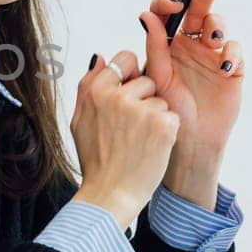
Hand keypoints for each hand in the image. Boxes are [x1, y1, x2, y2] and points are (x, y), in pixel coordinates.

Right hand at [68, 49, 179, 229]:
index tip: (129, 92)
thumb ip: (88, 85)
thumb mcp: (79, 120)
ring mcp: (142, 109)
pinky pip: (172, 116)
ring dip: (155, 117)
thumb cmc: (96, 160)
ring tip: (139, 141)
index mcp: (96, 90)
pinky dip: (166, 132)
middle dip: (144, 98)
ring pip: (161, 100)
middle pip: (147, 80)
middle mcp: (118, 95)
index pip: (125, 57)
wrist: (110, 193)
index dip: (130, 74)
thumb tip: (100, 57)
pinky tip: (151, 147)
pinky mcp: (162, 124)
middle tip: (131, 128)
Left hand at [136, 0, 244, 154]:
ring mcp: (212, 53)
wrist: (189, 137)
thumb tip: (145, 14)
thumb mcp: (158, 75)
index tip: (174, 4)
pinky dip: (231, 53)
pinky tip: (223, 66)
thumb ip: (154, 46)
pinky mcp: (232, 67)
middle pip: (198, 10)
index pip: (167, 12)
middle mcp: (190, 43)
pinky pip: (234, 50)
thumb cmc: (168, 107)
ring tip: (211, 38)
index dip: (169, 2)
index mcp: (167, 42)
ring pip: (218, 25)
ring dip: (217, 25)